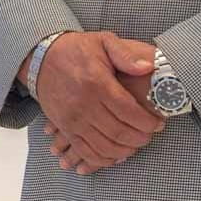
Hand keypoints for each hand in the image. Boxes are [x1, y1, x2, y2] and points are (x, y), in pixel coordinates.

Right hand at [32, 32, 162, 174]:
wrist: (42, 58)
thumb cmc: (77, 49)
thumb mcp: (103, 41)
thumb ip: (126, 55)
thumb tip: (148, 67)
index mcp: (97, 83)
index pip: (128, 111)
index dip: (147, 121)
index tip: (158, 124)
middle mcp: (84, 105)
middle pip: (118, 132)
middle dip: (140, 138)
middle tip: (150, 136)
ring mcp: (72, 119)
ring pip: (103, 146)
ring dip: (124, 151)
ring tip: (136, 145)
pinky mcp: (64, 127)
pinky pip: (84, 151)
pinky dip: (102, 159)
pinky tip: (114, 156)